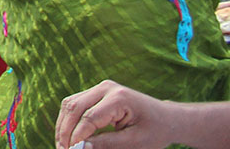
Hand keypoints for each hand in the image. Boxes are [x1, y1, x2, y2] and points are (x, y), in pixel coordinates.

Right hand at [55, 80, 173, 148]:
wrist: (167, 118)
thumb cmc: (155, 131)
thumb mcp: (134, 142)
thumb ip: (107, 144)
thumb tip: (80, 148)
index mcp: (119, 98)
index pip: (89, 118)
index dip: (77, 136)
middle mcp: (106, 88)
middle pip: (74, 107)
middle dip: (65, 131)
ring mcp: (100, 88)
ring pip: (70, 104)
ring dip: (63, 125)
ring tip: (62, 145)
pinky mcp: (96, 92)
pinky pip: (75, 104)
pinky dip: (69, 120)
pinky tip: (68, 135)